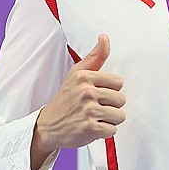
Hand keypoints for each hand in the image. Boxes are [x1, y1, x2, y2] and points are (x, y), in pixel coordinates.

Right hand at [31, 35, 125, 169]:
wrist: (47, 125)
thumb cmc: (66, 98)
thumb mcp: (77, 74)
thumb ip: (95, 57)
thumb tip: (104, 37)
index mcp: (84, 77)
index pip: (119, 82)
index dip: (110, 90)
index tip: (97, 94)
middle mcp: (86, 92)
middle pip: (121, 100)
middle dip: (111, 106)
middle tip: (94, 108)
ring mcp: (88, 111)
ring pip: (119, 115)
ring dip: (109, 120)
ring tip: (94, 118)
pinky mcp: (90, 128)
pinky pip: (113, 130)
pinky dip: (104, 132)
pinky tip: (92, 128)